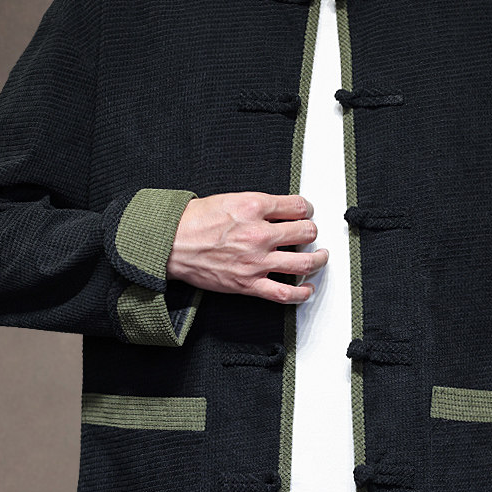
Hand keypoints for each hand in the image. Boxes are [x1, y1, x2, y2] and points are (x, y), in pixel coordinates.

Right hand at [166, 191, 328, 303]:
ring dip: (318, 260)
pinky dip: (302, 293)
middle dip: (312, 232)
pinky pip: (285, 293)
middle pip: (306, 232)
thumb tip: (280, 210)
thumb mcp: (230, 199)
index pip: (298, 206)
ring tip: (320, 258)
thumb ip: (258, 205)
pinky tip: (308, 288)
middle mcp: (259, 234)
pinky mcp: (249, 284)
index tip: (305, 213)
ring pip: (304, 263)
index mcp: (255, 207)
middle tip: (310, 234)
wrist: (171, 244)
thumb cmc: (194, 222)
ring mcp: (256, 261)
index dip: (306, 209)